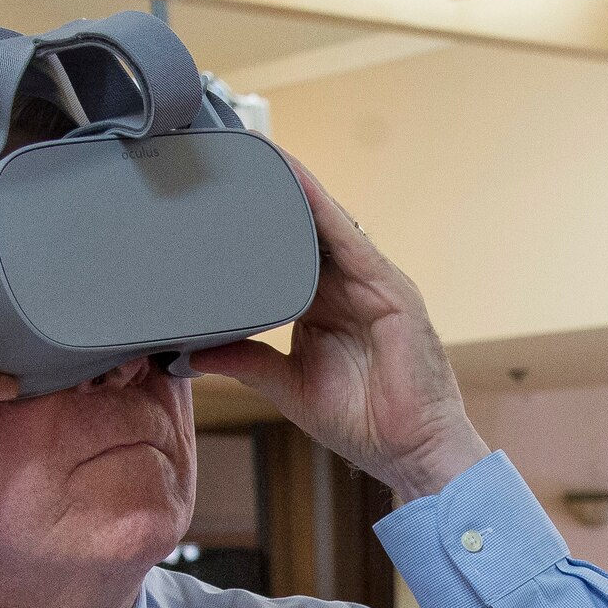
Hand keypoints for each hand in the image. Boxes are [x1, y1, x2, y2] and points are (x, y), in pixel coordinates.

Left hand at [191, 154, 487, 500]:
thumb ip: (247, 360)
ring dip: (297, 190)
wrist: (411, 451)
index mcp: (323, 306)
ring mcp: (371, 285)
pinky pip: (353, 242)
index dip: (260, 226)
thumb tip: (196, 351)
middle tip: (235, 159)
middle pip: (307, 230)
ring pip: (329, 225)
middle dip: (277, 195)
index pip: (287, 253)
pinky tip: (299, 185)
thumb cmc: (361, 421)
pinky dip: (325, 212)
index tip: (221, 199)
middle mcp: (347, 288)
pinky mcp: (390, 291)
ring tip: (261, 156)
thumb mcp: (288, 386)